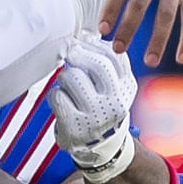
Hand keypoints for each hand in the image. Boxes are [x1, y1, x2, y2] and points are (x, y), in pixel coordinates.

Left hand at [46, 31, 137, 182]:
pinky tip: (61, 100)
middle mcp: (115, 101)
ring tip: (68, 84)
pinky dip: (55, 94)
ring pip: (72, 76)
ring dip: (65, 76)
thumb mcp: (116, 86)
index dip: (95, 44)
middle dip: (78, 56)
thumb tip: (88, 34)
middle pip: (95, 63)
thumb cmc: (104, 108)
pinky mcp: (74, 125)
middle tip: (71, 56)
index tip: (84, 42)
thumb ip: (107, 63)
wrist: (101, 148)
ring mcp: (95, 115)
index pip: (115, 55)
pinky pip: (57, 95)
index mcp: (127, 87)